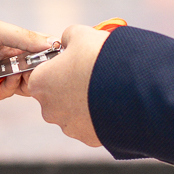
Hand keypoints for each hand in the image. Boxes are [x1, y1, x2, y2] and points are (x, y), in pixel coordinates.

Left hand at [0, 17, 48, 103]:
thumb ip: (22, 37)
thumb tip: (50, 42)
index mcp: (7, 40)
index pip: (36, 47)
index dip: (48, 51)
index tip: (59, 54)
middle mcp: (4, 59)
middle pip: (33, 67)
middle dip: (41, 68)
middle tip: (46, 68)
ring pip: (24, 82)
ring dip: (29, 78)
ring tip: (29, 72)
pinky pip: (8, 93)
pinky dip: (14, 86)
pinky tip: (11, 78)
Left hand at [19, 23, 111, 145]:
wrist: (134, 89)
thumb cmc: (101, 58)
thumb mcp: (82, 35)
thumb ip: (68, 38)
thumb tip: (68, 41)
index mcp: (40, 83)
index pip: (39, 74)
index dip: (56, 66)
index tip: (73, 60)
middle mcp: (48, 109)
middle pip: (55, 95)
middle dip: (70, 86)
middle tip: (91, 73)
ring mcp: (68, 126)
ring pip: (74, 112)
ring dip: (86, 102)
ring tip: (107, 87)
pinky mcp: (88, 138)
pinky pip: (91, 124)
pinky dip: (99, 116)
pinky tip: (114, 103)